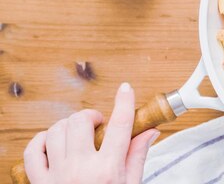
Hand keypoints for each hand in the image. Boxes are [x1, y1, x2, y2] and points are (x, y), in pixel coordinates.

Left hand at [23, 83, 159, 183]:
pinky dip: (42, 140)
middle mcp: (81, 170)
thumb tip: (150, 132)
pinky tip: (54, 143)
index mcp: (108, 171)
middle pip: (82, 122)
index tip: (125, 89)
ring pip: (57, 130)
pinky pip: (33, 149)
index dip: (124, 103)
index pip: (120, 126)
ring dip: (69, 126)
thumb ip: (137, 157)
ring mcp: (57, 175)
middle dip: (92, 117)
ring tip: (79, 135)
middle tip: (99, 124)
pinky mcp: (39, 182)